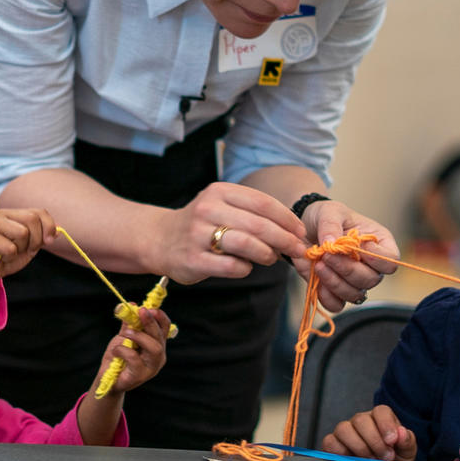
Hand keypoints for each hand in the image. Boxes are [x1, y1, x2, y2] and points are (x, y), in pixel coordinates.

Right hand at [0, 208, 54, 288]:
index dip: (49, 226)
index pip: (39, 212)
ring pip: (22, 232)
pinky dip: (10, 257)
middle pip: (32, 219)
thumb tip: (59, 231)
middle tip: (26, 250)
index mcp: (15, 214)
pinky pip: (10, 247)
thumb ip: (42, 237)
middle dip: (36, 240)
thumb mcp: (29, 246)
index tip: (48, 242)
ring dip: (21, 248)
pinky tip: (2, 257)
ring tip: (11, 253)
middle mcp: (3, 214)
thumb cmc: (6, 256)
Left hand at [91, 307, 170, 395]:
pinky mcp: (139, 376)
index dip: (160, 317)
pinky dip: (124, 350)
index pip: (165, 329)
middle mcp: (158, 357)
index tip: (150, 308)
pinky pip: (135, 359)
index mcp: (156, 345)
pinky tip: (116, 350)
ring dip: (139, 336)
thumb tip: (131, 305)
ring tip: (125, 333)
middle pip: (160, 337)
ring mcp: (151, 368)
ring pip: (154, 348)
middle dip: (150, 322)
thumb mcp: (123, 337)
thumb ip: (128, 324)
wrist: (107, 379)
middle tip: (140, 311)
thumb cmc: (118, 357)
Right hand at [153, 182, 305, 283]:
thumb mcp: (223, 207)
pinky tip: (245, 267)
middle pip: (259, 225)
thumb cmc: (201, 224)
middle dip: (284, 239)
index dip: (287, 219)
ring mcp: (198, 235)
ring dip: (267, 254)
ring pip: (247, 244)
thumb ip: (253, 214)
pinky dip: (245, 268)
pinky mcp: (193, 259)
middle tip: (297, 249)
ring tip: (271, 258)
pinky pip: (231, 266)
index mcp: (219, 192)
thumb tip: (293, 231)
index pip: (263, 203)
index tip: (300, 231)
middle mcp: (207, 209)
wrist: (158, 239)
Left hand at [293, 199, 400, 310]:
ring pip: (355, 294)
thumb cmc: (326, 216)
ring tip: (319, 265)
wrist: (305, 228)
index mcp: (378, 243)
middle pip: (371, 279)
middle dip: (348, 269)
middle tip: (327, 255)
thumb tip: (332, 243)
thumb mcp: (329, 212)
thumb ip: (331, 225)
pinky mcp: (336, 291)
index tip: (357, 245)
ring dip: (335, 283)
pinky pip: (337, 304)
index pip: (391, 260)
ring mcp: (354, 281)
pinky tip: (317, 281)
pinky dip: (326, 297)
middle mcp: (370, 266)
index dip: (378, 258)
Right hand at [321, 405, 415, 460]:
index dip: (386, 424)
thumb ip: (407, 441)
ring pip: (344, 428)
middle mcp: (361, 422)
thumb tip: (401, 433)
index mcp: (380, 419)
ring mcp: (345, 432)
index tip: (392, 440)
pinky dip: (340, 452)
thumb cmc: (394, 460)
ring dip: (359, 447)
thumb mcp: (406, 452)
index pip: (380, 411)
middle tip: (385, 457)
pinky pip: (330, 442)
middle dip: (374, 441)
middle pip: (361, 420)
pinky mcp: (333, 444)